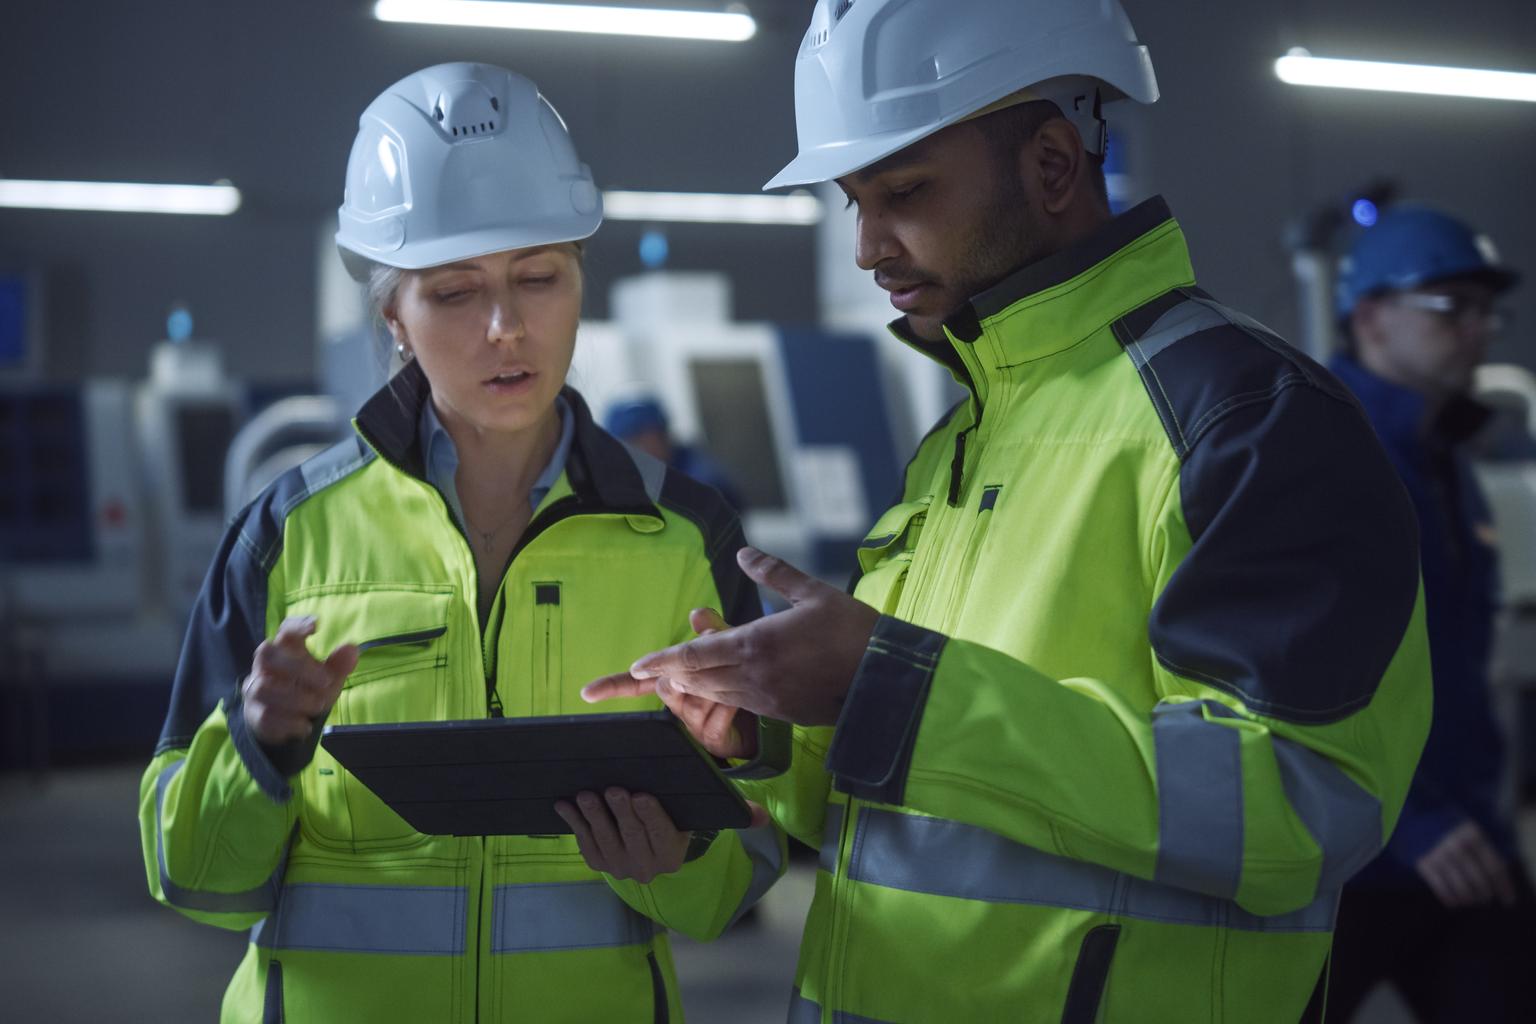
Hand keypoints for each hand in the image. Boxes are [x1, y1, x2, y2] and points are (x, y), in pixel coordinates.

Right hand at [241, 616, 358, 745]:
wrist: (282, 721)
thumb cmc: (306, 689)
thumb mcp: (327, 677)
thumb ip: (339, 665)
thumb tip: (352, 648)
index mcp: (284, 650)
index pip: (285, 631)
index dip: (297, 625)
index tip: (315, 626)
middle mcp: (263, 666)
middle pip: (267, 655)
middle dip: (298, 667)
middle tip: (327, 681)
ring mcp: (255, 690)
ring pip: (263, 687)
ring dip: (295, 697)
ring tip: (319, 705)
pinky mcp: (254, 715)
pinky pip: (264, 716)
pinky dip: (287, 722)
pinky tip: (305, 726)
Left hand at [554, 788, 689, 882]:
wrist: (646, 847)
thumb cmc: (663, 820)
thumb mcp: (675, 816)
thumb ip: (668, 802)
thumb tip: (654, 776)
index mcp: (670, 855)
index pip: (661, 833)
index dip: (651, 815)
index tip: (640, 797)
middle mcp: (646, 868)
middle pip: (632, 836)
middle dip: (621, 812)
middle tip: (613, 791)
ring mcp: (620, 868)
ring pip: (605, 840)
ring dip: (594, 816)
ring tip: (585, 796)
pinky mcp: (598, 864)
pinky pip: (585, 843)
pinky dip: (574, 823)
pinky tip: (564, 806)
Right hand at [582, 608, 757, 759]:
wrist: (771, 718)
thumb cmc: (746, 680)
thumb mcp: (732, 649)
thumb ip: (716, 632)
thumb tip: (696, 613)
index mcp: (676, 681)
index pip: (639, 682)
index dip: (614, 686)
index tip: (587, 693)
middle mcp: (679, 704)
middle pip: (665, 688)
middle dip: (689, 671)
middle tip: (718, 660)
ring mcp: (694, 725)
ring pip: (691, 700)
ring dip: (716, 687)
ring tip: (735, 681)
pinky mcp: (712, 740)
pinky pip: (715, 718)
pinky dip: (731, 707)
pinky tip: (741, 704)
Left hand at [623, 547, 879, 725]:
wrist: (885, 679)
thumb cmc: (853, 631)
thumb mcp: (813, 592)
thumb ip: (774, 572)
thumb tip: (743, 552)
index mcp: (756, 644)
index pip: (695, 656)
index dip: (662, 660)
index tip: (636, 665)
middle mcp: (753, 676)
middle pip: (696, 678)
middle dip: (667, 674)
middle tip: (637, 673)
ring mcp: (766, 699)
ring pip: (714, 693)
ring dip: (691, 684)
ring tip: (671, 675)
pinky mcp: (781, 714)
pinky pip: (738, 703)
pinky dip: (718, 693)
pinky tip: (716, 683)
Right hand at [1414, 819, 1517, 908]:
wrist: (1416, 816)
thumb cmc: (1451, 830)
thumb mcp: (1471, 833)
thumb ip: (1486, 853)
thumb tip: (1501, 886)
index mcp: (1474, 836)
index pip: (1495, 868)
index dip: (1503, 887)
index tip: (1508, 901)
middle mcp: (1457, 845)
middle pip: (1479, 880)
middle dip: (1484, 894)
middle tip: (1484, 899)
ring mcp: (1439, 854)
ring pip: (1460, 887)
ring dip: (1468, 898)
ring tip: (1469, 900)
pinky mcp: (1423, 862)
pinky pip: (1440, 887)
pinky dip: (1449, 898)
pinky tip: (1453, 902)